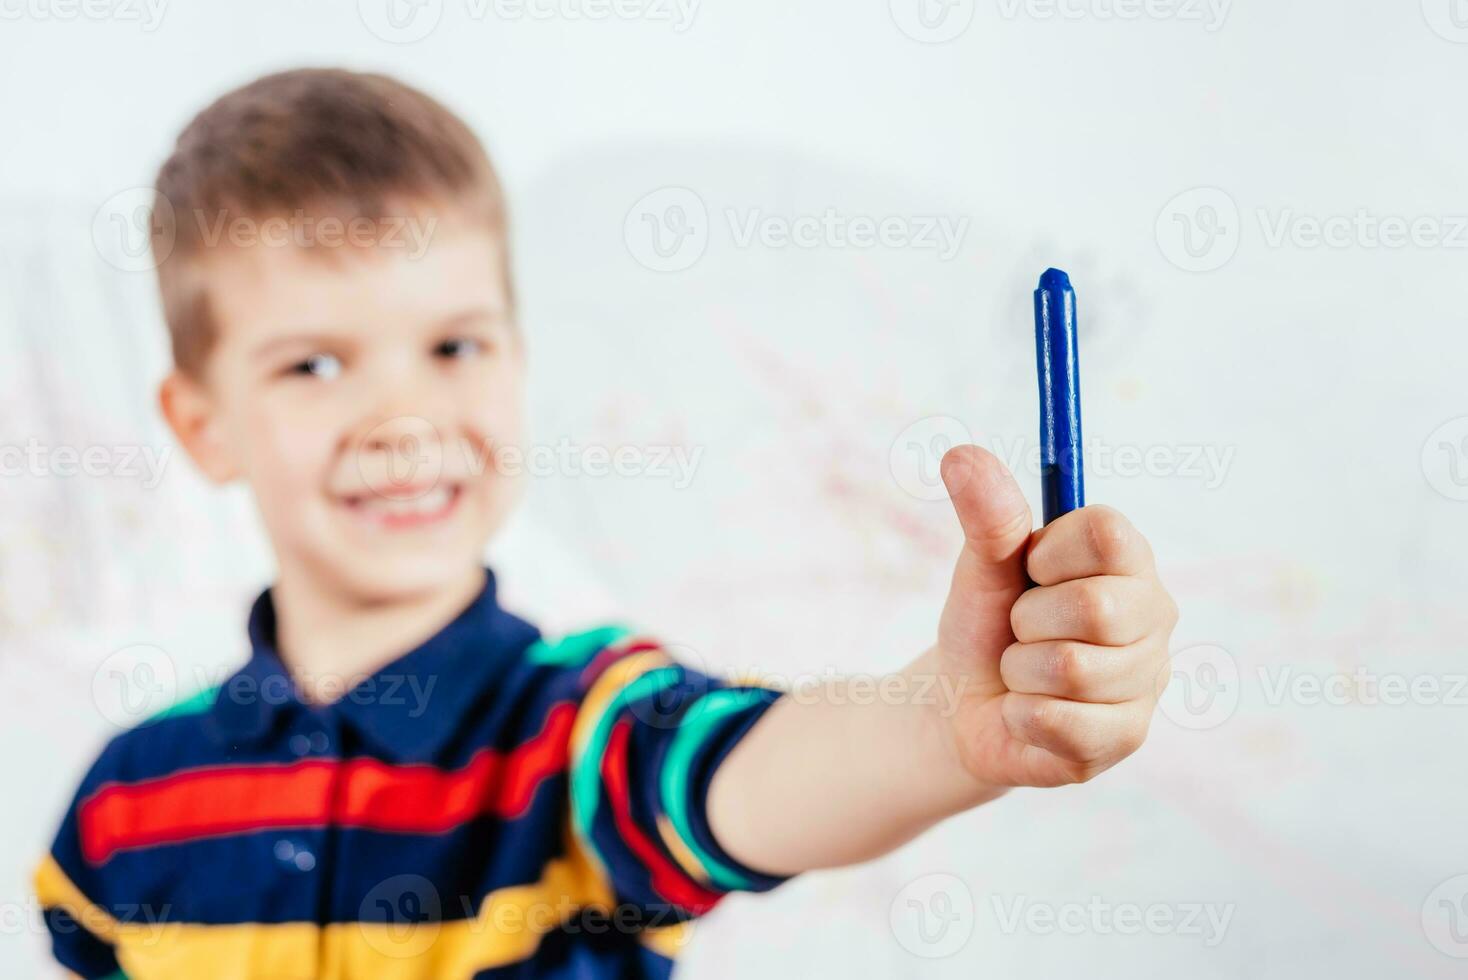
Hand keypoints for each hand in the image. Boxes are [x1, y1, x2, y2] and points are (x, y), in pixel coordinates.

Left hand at [931, 445, 1177, 788]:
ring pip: (1071, 669)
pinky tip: (1028, 713)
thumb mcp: (981, 566)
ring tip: (1024, 673)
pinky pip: (1058, 721)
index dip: (1049, 554)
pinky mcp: (1126, 738)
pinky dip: (1020, 715)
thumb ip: (987, 514)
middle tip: (1021, 631)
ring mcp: (1147, 681)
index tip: (1029, 571)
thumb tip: (960, 454)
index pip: (1106, 534)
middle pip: (1093, 607)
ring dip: (1020, 671)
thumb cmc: (985, 624)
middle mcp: (1154, 617)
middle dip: (1028, 621)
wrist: (963, 704)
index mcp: (1128, 561)